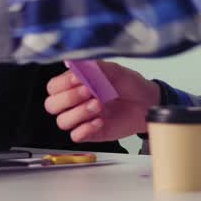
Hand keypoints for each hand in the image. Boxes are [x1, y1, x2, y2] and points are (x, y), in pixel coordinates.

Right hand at [45, 61, 159, 142]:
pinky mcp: (92, 133)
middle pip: (51, 105)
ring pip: (62, 122)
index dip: (62, 84)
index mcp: (76, 84)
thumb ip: (94, 67)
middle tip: (88, 92)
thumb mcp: (115, 70)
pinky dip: (85, 129)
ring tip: (98, 106)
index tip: (78, 79)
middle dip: (68, 98)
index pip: (53, 87)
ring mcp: (82, 118)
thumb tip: (72, 63)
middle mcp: (76, 102)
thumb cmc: (131, 85)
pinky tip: (100, 121)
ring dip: (78, 113)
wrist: (149, 102)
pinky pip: (76, 136)